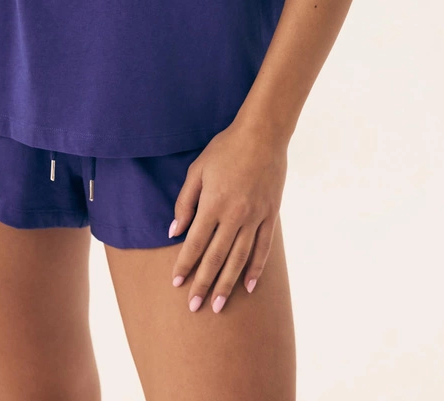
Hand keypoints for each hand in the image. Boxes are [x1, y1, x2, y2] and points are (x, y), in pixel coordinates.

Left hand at [169, 120, 287, 313]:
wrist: (263, 135)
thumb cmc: (225, 149)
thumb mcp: (197, 169)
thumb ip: (184, 202)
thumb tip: (173, 231)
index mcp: (213, 204)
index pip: (195, 243)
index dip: (184, 265)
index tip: (176, 284)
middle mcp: (234, 216)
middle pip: (216, 257)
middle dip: (203, 284)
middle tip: (194, 307)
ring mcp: (254, 218)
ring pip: (239, 259)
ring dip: (227, 284)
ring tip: (218, 305)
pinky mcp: (270, 215)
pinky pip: (262, 248)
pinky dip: (255, 268)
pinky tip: (248, 286)